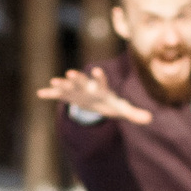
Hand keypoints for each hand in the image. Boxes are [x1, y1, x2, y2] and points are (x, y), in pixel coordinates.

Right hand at [33, 66, 152, 125]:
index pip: (101, 82)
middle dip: (77, 78)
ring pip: (68, 86)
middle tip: (71, 73)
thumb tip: (150, 119)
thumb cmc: (110, 103)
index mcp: (101, 89)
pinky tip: (40, 93)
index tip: (98, 70)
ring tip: (54, 81)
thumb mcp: (121, 109)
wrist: (97, 100)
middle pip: (82, 81)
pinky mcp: (68, 96)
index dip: (100, 77)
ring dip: (62, 84)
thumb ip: (134, 113)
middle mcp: (87, 87)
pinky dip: (49, 94)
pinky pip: (57, 95)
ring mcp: (76, 91)